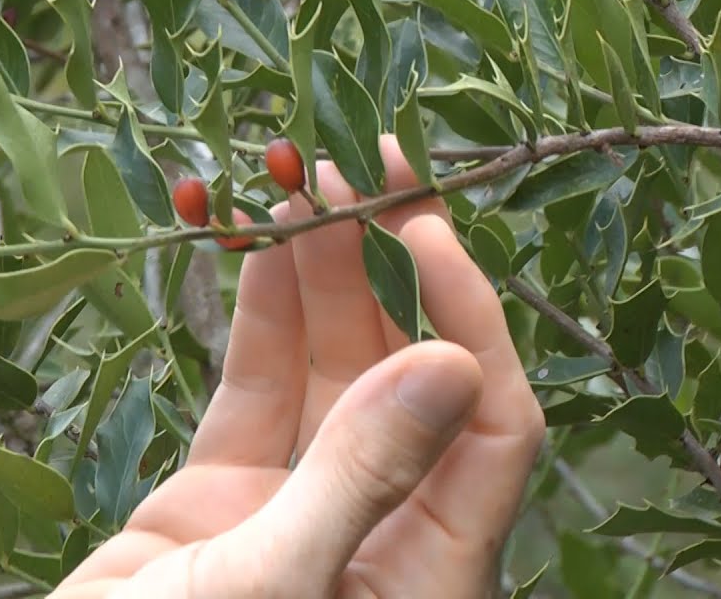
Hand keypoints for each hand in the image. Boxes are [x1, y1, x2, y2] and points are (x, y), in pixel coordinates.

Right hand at [55, 139, 545, 597]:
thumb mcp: (274, 583)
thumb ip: (363, 477)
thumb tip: (454, 361)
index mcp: (428, 570)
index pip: (493, 424)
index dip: (471, 318)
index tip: (424, 227)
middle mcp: (379, 525)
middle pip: (407, 373)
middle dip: (383, 266)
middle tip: (356, 163)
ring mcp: (299, 500)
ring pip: (327, 364)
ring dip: (316, 272)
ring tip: (293, 178)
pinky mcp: (228, 487)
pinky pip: (257, 384)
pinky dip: (258, 312)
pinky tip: (256, 240)